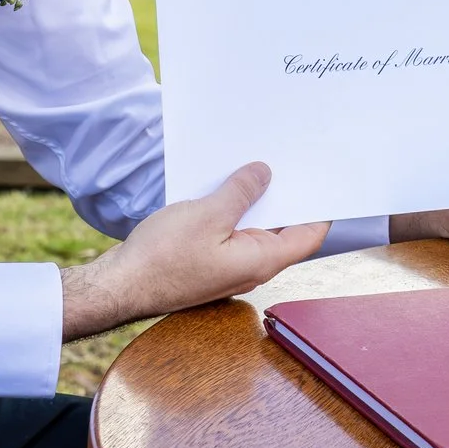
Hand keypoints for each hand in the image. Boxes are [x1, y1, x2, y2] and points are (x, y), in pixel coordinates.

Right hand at [62, 162, 327, 340]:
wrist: (121, 286)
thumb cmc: (163, 257)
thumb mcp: (207, 214)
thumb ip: (241, 193)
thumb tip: (264, 173)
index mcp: (262, 260)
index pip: (309, 236)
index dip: (322, 207)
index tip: (327, 179)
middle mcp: (252, 267)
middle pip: (284, 229)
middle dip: (288, 196)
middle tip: (290, 160)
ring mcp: (230, 266)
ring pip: (256, 229)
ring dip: (256, 201)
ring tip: (256, 166)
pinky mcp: (210, 262)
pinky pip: (233, 232)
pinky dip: (235, 210)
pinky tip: (226, 186)